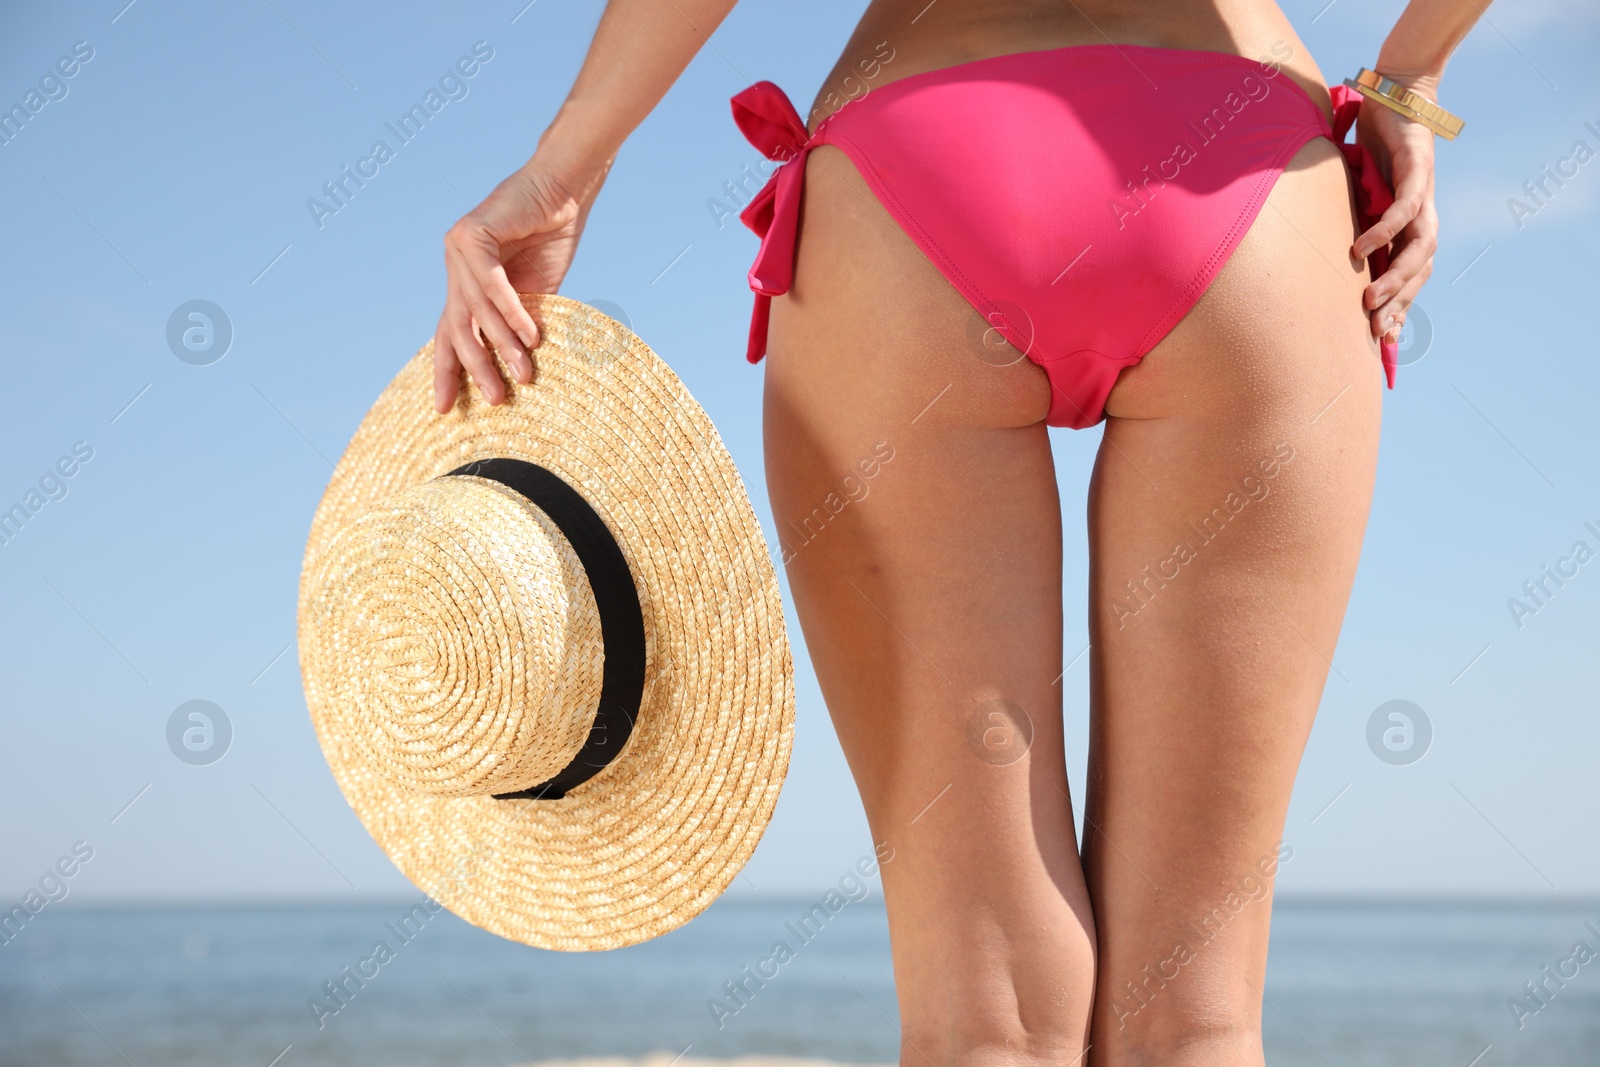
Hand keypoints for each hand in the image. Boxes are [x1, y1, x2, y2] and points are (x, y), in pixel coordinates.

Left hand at [433, 159, 602, 412]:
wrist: (565, 191)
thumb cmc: (552, 237)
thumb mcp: (534, 293)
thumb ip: (518, 322)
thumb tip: (518, 368)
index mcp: (466, 281)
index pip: (451, 332)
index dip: (448, 371)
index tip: (446, 408)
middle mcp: (455, 265)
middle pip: (456, 327)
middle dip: (474, 367)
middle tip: (494, 399)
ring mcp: (459, 249)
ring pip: (476, 310)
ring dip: (502, 345)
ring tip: (524, 373)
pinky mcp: (472, 234)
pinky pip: (489, 284)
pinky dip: (509, 311)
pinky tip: (530, 335)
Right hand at [1351, 73, 1439, 345]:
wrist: (1399, 90)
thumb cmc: (1376, 140)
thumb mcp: (1358, 189)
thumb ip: (1348, 216)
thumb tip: (1317, 243)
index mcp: (1410, 222)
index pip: (1411, 273)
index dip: (1401, 306)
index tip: (1385, 340)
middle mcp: (1422, 214)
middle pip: (1419, 270)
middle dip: (1399, 304)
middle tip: (1376, 332)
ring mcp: (1423, 193)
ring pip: (1418, 249)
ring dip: (1396, 278)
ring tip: (1370, 301)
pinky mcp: (1416, 169)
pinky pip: (1403, 210)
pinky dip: (1383, 232)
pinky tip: (1361, 250)